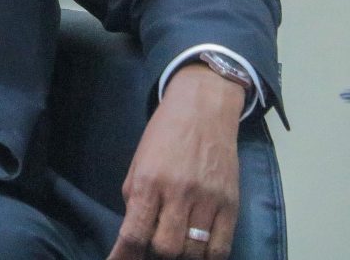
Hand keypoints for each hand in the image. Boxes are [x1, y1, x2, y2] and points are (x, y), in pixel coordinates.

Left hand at [108, 64, 244, 259]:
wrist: (203, 110)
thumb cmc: (164, 134)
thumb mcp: (139, 161)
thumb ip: (136, 198)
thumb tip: (134, 235)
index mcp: (149, 180)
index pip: (135, 232)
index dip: (124, 256)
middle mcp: (178, 192)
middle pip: (166, 248)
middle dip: (155, 253)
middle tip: (152, 244)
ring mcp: (208, 200)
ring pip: (193, 252)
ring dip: (181, 255)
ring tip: (176, 243)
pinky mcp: (231, 204)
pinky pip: (220, 248)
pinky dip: (207, 256)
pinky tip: (198, 248)